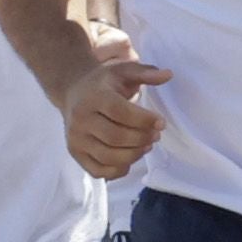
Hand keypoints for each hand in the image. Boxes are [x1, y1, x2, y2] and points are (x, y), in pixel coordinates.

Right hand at [60, 43, 169, 179]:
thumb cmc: (105, 83)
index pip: (120, 112)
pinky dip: (118, 170)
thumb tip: (168, 75)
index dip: (144, 120)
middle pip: (115, 137)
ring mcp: (75, 139)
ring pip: (108, 157)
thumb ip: (146, 73)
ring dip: (134, 155)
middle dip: (142, 139)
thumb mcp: (124, 71)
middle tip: (156, 136)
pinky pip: (99, 171)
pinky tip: (130, 157)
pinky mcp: (75, 153)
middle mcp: (80, 119)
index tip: (161, 122)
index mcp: (94, 97)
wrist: (73, 91)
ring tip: (146, 145)